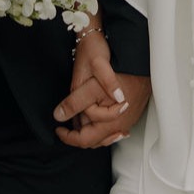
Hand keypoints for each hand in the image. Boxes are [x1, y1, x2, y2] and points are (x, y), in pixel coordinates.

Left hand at [54, 31, 151, 148]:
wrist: (135, 54)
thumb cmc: (113, 65)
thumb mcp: (86, 84)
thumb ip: (74, 103)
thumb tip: (59, 116)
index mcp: (110, 121)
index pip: (84, 139)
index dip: (68, 137)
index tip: (59, 129)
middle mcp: (121, 124)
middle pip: (96, 140)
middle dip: (79, 134)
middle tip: (67, 124)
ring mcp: (129, 118)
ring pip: (106, 134)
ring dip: (92, 129)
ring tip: (80, 118)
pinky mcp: (134, 111)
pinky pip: (115, 125)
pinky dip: (103, 124)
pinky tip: (97, 113)